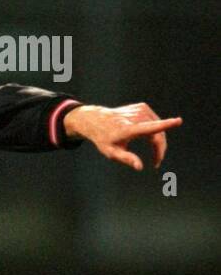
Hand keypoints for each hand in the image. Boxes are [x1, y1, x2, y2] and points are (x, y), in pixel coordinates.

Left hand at [64, 103, 181, 170]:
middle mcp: (135, 117)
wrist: (96, 120)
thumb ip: (126, 159)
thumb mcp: (111, 152)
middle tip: (157, 162)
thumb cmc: (104, 139)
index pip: (149, 128)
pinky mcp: (143, 107)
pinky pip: (155, 122)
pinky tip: (147, 136)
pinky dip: (155, 131)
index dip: (165, 125)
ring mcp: (140, 110)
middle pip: (157, 134)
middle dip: (160, 149)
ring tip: (155, 154)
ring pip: (159, 128)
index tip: (178, 121)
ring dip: (159, 142)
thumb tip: (139, 167)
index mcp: (129, 129)